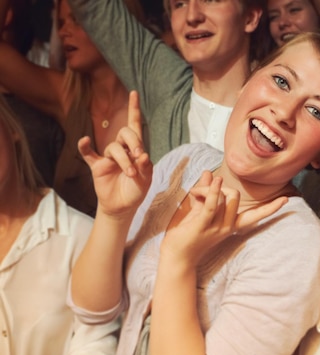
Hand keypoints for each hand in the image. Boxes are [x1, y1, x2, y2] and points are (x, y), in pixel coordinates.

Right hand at [79, 90, 152, 218]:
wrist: (123, 207)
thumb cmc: (136, 190)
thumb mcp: (146, 179)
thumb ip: (145, 166)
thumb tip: (142, 154)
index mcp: (136, 149)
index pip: (135, 126)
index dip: (134, 110)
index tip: (134, 93)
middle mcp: (122, 149)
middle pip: (125, 133)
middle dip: (133, 142)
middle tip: (138, 158)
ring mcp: (108, 157)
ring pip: (113, 148)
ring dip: (123, 160)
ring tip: (130, 174)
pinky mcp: (97, 166)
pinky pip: (88, 154)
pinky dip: (85, 147)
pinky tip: (84, 140)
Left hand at [160, 171, 287, 265]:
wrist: (176, 257)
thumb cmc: (187, 235)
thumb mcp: (200, 211)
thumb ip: (206, 192)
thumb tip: (209, 173)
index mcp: (230, 225)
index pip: (255, 216)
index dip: (271, 208)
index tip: (286, 200)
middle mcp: (227, 227)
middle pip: (235, 196)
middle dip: (220, 186)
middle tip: (200, 190)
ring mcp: (216, 227)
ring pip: (224, 198)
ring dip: (209, 188)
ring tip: (195, 192)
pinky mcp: (202, 226)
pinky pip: (212, 205)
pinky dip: (214, 192)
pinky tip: (214, 181)